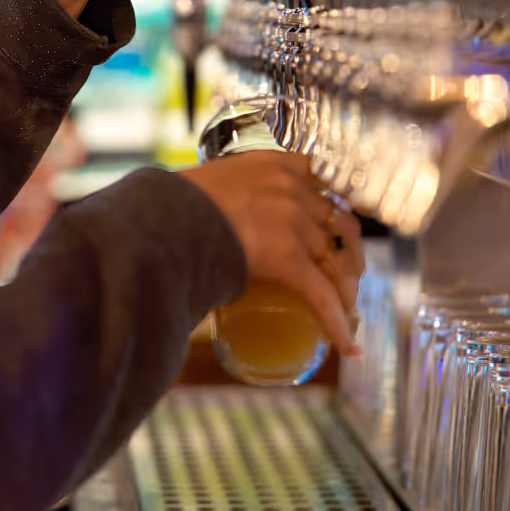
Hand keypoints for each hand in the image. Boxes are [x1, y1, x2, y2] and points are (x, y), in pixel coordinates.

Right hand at [181, 152, 364, 354]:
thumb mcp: (212, 181)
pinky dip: (337, 323)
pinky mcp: (288, 258)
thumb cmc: (170, 203)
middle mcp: (291, 188)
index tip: (342, 221)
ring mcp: (292, 222)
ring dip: (346, 290)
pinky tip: (348, 346)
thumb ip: (229, 196)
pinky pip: (322, 295)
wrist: (161, 217)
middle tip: (348, 276)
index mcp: (275, 164)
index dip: (339, 204)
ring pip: (335, 262)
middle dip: (348, 254)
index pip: (325, 179)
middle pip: (338, 224)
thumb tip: (221, 226)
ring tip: (347, 313)